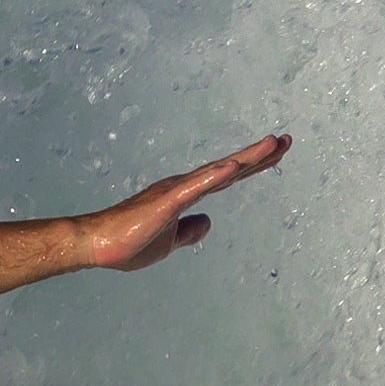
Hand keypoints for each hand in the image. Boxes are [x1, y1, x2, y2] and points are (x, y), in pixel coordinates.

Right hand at [70, 132, 290, 272]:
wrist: (98, 245)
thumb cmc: (128, 242)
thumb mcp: (169, 242)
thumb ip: (189, 232)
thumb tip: (208, 222)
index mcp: (186, 194)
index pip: (228, 177)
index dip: (254, 165)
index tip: (277, 152)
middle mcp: (184, 186)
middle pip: (230, 168)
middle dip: (261, 155)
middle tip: (286, 140)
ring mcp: (176, 191)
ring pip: (219, 170)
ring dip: (247, 157)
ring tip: (273, 144)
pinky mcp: (166, 201)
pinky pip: (196, 187)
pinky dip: (216, 175)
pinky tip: (235, 166)